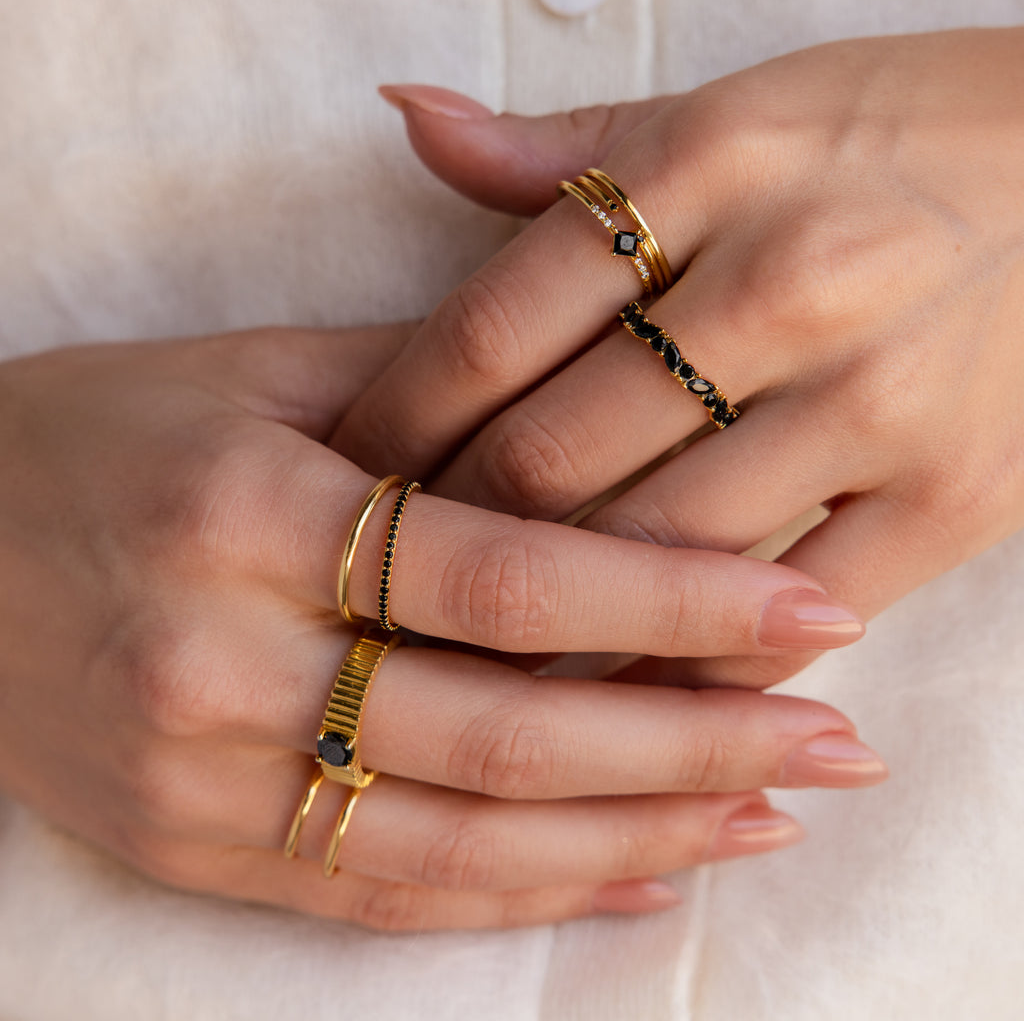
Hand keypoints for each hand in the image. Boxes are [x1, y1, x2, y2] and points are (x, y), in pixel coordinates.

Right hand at [0, 329, 881, 930]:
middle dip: (695, 744)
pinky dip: (529, 897)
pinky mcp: (193, 853)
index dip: (674, 603)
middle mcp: (227, 667)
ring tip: (770, 816)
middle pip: (511, 734)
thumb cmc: (100, 435)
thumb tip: (598, 443)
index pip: (508, 581)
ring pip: (466, 843)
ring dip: (638, 837)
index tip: (809, 614)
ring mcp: (202, 786)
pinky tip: (641, 878)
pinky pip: (385, 897)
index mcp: (251, 518)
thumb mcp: (251, 379)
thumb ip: (426, 405)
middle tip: (837, 742)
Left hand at [337, 28, 1023, 689]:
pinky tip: (629, 688)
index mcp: (703, 168)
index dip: (388, 433)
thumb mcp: (724, 112)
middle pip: (549, 461)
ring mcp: (879, 397)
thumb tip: (409, 122)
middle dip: (444, 544)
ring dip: (547, 626)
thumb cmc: (886, 140)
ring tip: (471, 659)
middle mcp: (785, 282)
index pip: (486, 334)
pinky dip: (696, 664)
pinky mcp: (957, 494)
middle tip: (381, 595)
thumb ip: (559, 149)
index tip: (338, 496)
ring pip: (654, 555)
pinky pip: (788, 613)